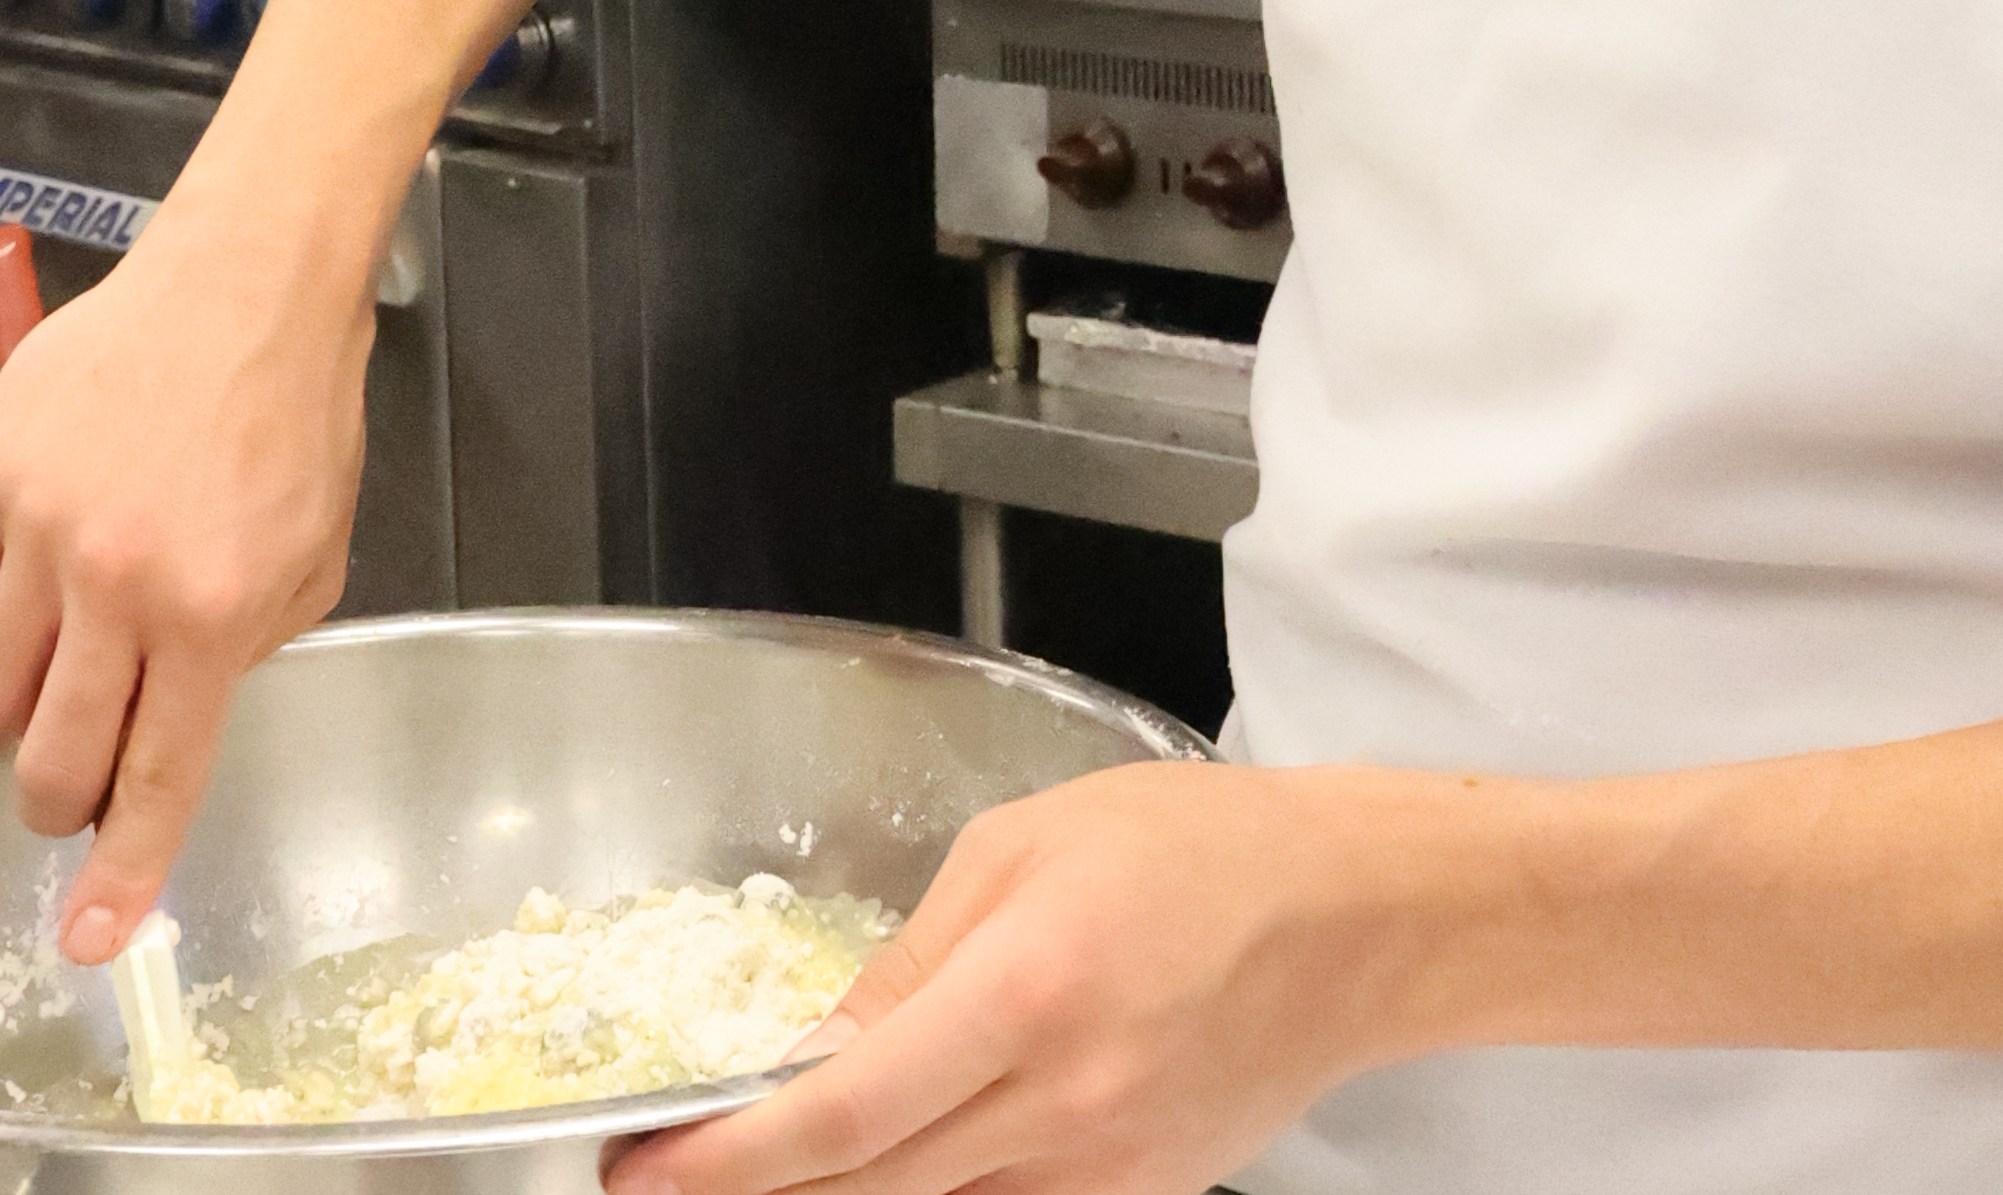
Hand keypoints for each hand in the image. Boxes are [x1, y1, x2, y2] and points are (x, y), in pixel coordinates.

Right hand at [0, 216, 371, 959]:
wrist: (246, 280)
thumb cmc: (292, 406)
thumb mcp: (313, 551)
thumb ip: (245, 648)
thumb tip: (175, 719)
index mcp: (216, 608)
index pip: (158, 776)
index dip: (121, 873)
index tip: (89, 938)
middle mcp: (121, 581)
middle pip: (46, 758)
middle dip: (55, 796)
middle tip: (73, 776)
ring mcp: (44, 528)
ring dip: (22, 701)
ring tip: (71, 643)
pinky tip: (42, 565)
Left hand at [602, 762, 1456, 1194]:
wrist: (1357, 916)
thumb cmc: (1201, 845)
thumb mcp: (1032, 842)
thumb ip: (917, 955)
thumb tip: (818, 1051)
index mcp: (1028, 986)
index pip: (843, 1112)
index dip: (728, 1160)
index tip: (645, 1168)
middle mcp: (1063, 1096)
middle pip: (871, 1190)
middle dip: (758, 1193)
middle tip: (669, 1177)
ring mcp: (1105, 1166)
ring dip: (850, 1193)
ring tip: (790, 1156)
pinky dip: (944, 1192)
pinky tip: (918, 1152)